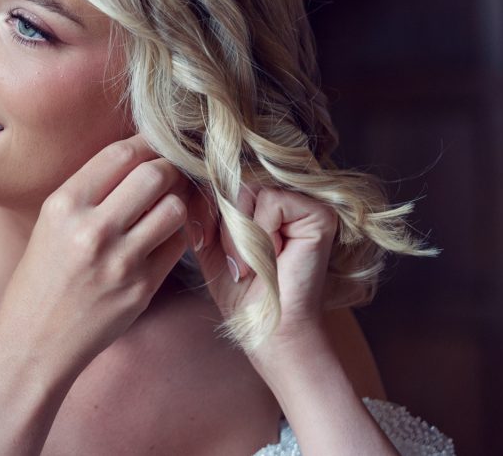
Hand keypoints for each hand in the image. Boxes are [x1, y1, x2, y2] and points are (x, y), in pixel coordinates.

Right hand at [0, 135, 191, 375]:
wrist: (35, 339)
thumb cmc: (43, 275)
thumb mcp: (52, 222)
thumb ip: (91, 190)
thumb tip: (139, 156)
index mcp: (64, 205)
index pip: (120, 154)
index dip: (145, 144)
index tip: (152, 147)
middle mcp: (91, 229)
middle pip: (154, 175)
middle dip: (168, 170)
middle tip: (166, 176)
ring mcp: (120, 261)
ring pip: (174, 208)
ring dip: (176, 203)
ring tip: (164, 209)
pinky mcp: (141, 288)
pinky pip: (177, 246)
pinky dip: (174, 237)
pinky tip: (160, 240)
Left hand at [190, 186, 337, 356]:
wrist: (266, 328)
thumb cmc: (240, 289)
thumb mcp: (209, 240)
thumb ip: (200, 207)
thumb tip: (182, 174)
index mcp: (261, 199)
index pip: (222, 179)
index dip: (205, 209)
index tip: (204, 245)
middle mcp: (285, 193)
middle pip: (233, 180)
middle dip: (221, 223)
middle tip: (234, 262)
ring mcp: (305, 201)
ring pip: (249, 188)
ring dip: (239, 232)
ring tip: (249, 265)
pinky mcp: (320, 213)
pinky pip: (271, 200)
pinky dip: (261, 233)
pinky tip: (271, 259)